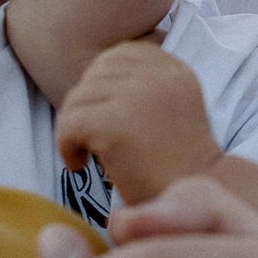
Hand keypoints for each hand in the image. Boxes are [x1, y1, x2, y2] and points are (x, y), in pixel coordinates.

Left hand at [56, 42, 222, 204]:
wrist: (191, 203)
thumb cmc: (175, 166)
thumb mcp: (171, 108)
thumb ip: (143, 83)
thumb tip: (92, 74)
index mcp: (174, 68)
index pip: (119, 54)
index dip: (104, 84)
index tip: (110, 118)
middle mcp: (160, 75)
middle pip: (93, 75)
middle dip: (86, 108)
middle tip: (94, 141)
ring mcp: (139, 95)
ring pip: (76, 100)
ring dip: (74, 130)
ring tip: (90, 155)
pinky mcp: (117, 122)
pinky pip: (69, 123)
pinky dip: (66, 147)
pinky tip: (81, 165)